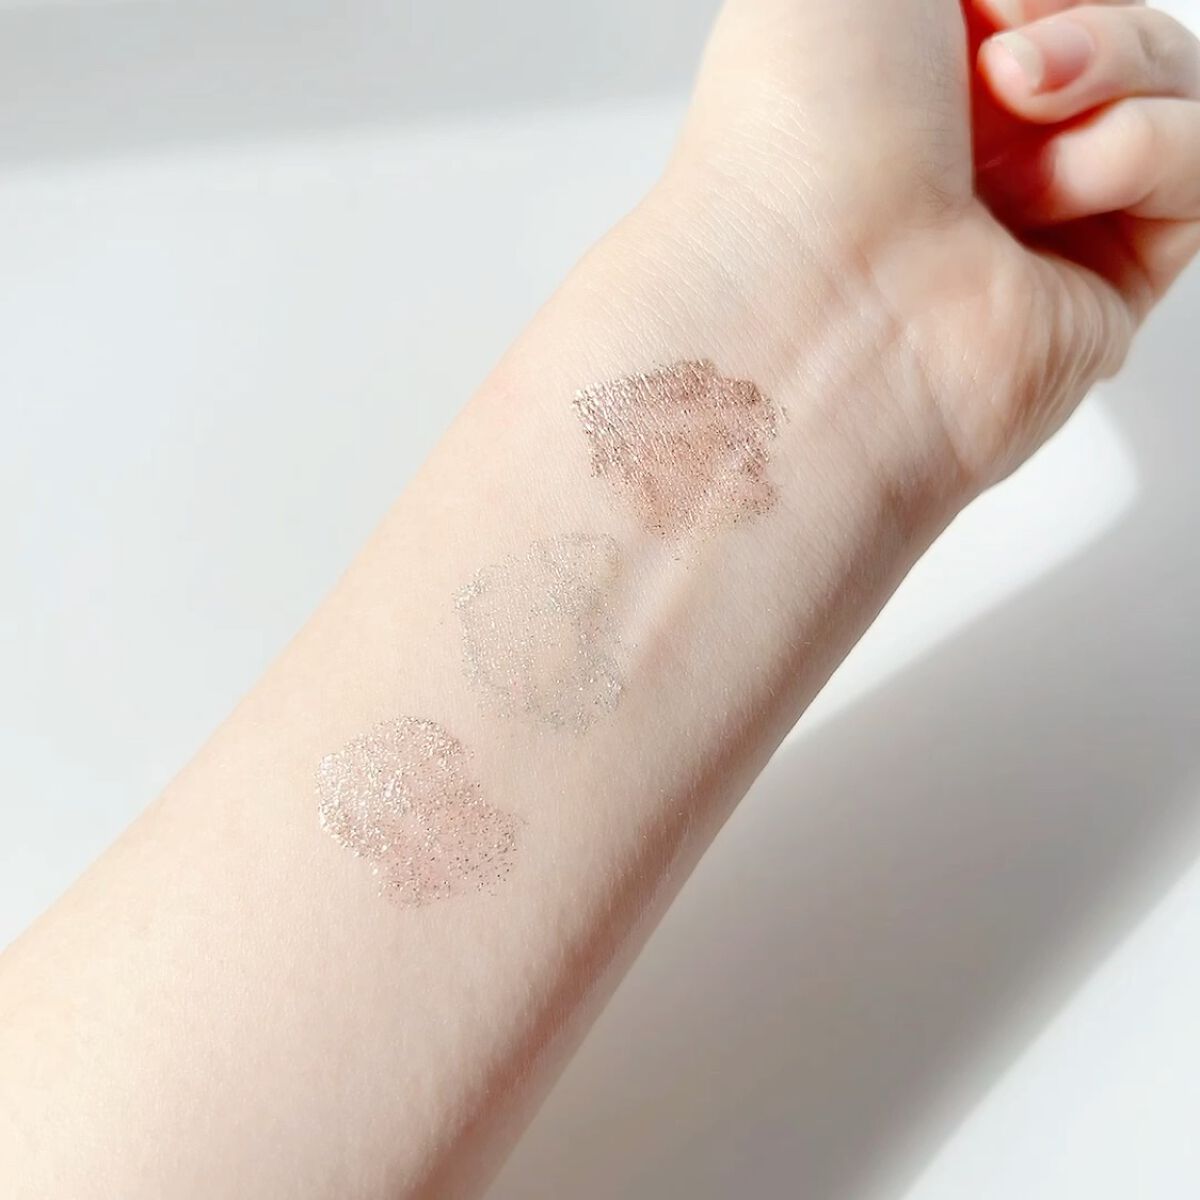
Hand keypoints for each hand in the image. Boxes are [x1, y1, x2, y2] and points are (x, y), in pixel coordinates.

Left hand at [668, 0, 1199, 487]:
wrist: (817, 286)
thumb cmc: (795, 137)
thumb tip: (1010, 10)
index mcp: (902, 81)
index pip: (1027, 9)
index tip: (981, 1)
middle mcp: (969, 154)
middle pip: (1107, 29)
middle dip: (1069, 13)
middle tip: (997, 61)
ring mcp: (1039, 221)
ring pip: (1167, 82)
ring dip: (1107, 62)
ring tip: (1018, 112)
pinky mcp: (1105, 288)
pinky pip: (1194, 163)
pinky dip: (1136, 150)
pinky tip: (1043, 197)